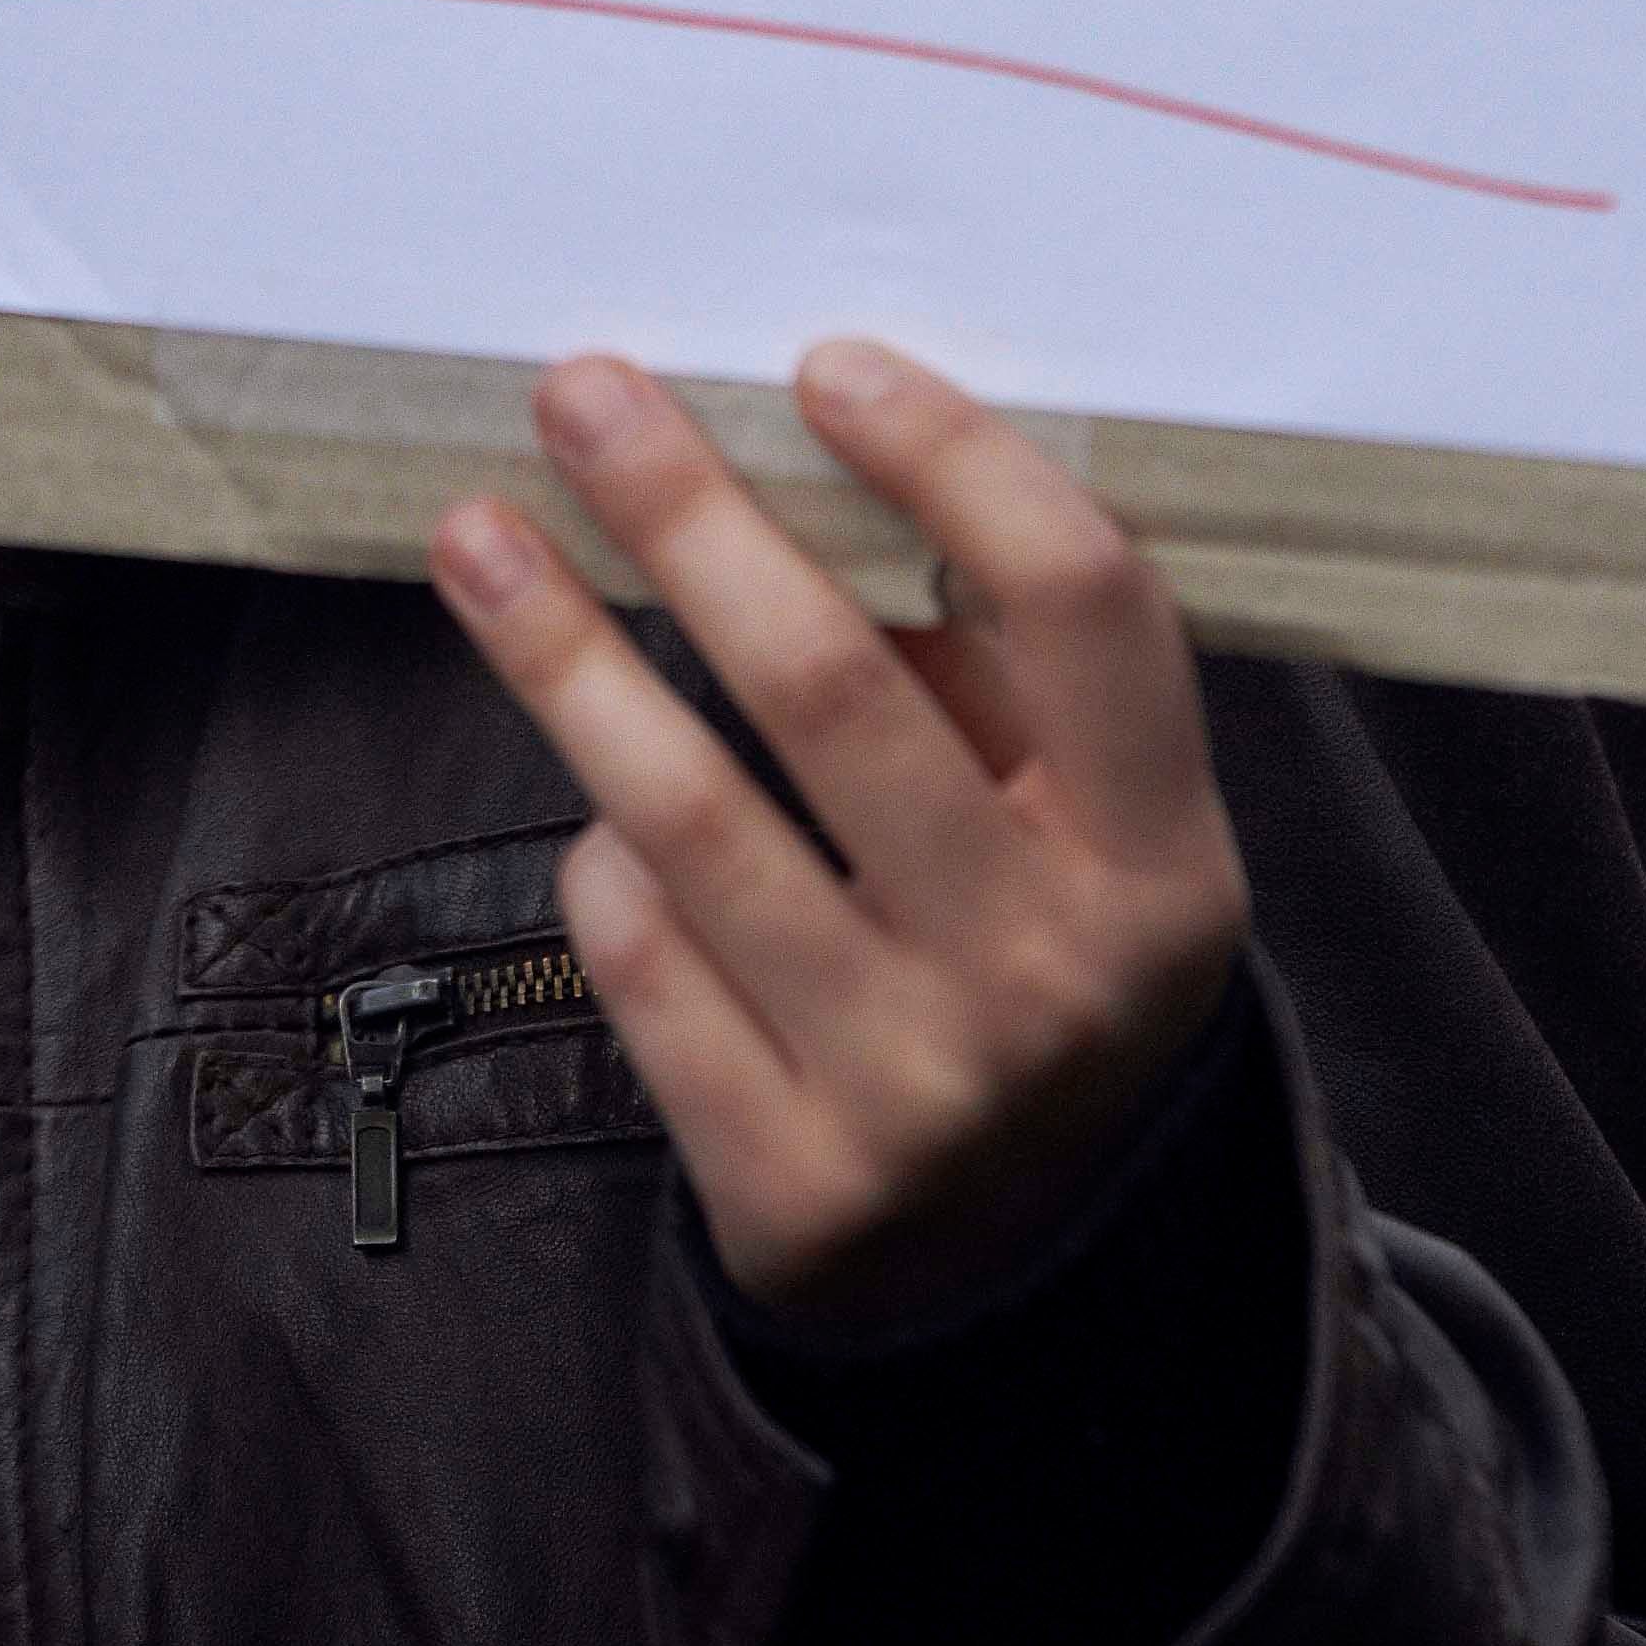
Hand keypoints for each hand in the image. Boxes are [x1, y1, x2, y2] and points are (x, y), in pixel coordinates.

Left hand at [434, 338, 1252, 1332]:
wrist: (1025, 1279)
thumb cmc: (1037, 968)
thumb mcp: (1087, 837)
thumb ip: (990, 673)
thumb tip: (810, 459)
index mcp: (1166, 862)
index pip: (1079, 604)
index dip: (952, 462)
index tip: (823, 367)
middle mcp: (1052, 976)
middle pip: (839, 690)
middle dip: (689, 520)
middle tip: (583, 395)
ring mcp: (914, 1091)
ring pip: (695, 821)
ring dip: (565, 656)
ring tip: (478, 538)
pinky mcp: (785, 1183)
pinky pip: (640, 959)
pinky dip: (603, 861)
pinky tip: (590, 803)